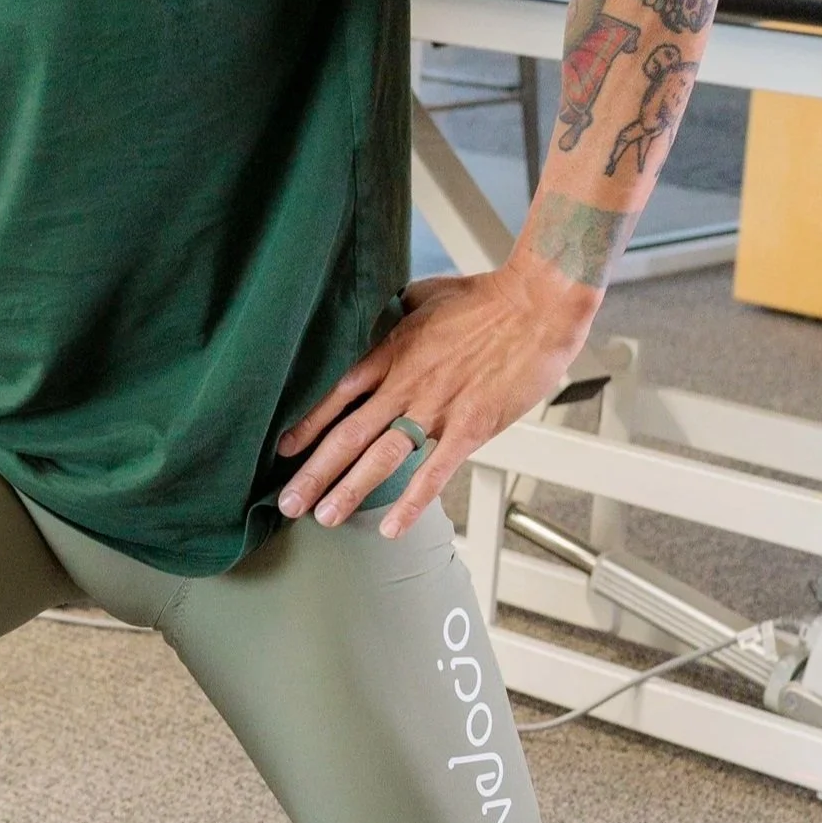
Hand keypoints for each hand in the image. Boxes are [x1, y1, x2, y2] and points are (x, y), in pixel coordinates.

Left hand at [275, 258, 598, 537]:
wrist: (537, 303)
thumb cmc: (489, 296)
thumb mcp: (428, 295)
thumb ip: (403, 310)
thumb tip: (392, 307)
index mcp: (392, 354)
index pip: (337, 396)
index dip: (308, 426)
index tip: (284, 451)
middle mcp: (404, 385)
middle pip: (347, 435)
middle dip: (314, 473)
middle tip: (289, 502)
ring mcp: (435, 409)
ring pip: (381, 457)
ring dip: (348, 490)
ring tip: (323, 518)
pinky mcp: (470, 427)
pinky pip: (435, 473)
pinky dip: (412, 503)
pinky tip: (392, 528)